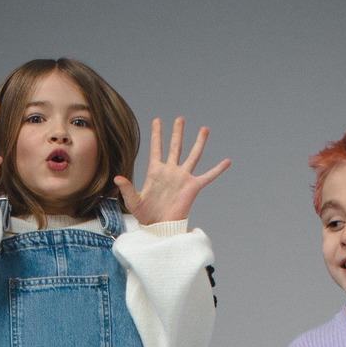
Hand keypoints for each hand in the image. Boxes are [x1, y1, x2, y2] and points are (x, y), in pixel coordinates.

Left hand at [114, 117, 230, 224]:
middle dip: (177, 133)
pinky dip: (218, 169)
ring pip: (193, 155)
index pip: (156, 148)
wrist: (160, 227)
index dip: (157, 134)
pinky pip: (208, 176)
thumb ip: (127, 188)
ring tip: (205, 129)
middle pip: (175, 147)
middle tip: (180, 119)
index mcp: (156, 171)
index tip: (157, 120)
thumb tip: (117, 177)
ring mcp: (183, 178)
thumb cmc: (146, 216)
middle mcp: (171, 171)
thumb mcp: (133, 201)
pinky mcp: (193, 187)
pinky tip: (227, 161)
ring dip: (199, 142)